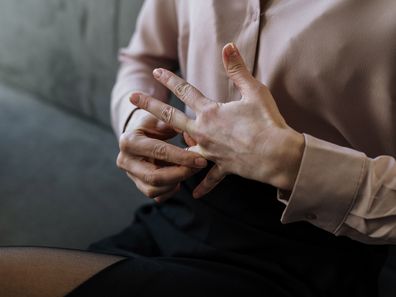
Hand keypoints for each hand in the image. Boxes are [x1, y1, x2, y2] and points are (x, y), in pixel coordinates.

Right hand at [116, 108, 207, 202]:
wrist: (139, 134)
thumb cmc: (153, 125)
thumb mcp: (160, 119)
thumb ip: (175, 124)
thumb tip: (192, 134)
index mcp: (129, 141)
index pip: (158, 151)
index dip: (181, 157)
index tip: (200, 159)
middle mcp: (125, 161)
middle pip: (154, 177)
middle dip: (180, 174)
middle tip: (199, 167)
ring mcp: (130, 176)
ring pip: (154, 190)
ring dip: (177, 182)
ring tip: (191, 170)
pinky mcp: (138, 185)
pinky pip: (157, 196)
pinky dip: (171, 189)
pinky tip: (180, 178)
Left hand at [130, 43, 303, 198]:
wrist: (276, 155)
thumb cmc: (266, 122)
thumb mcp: (253, 91)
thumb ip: (237, 69)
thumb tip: (228, 46)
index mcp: (210, 112)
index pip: (185, 91)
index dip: (170, 80)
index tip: (155, 72)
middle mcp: (204, 132)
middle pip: (171, 117)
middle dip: (150, 106)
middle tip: (132, 99)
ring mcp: (211, 152)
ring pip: (183, 150)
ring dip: (168, 149)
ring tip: (154, 149)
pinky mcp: (223, 168)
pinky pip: (209, 179)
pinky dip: (203, 186)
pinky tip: (194, 194)